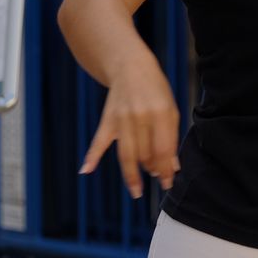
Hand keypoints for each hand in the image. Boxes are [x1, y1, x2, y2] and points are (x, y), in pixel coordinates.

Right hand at [79, 53, 180, 197]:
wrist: (130, 66)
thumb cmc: (155, 89)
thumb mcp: (170, 108)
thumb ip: (171, 136)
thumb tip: (172, 166)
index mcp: (160, 112)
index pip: (163, 149)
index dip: (166, 169)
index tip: (168, 183)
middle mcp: (140, 116)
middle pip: (145, 154)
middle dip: (152, 170)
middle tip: (157, 178)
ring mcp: (121, 119)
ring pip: (126, 154)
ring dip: (131, 175)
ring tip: (136, 190)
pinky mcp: (107, 120)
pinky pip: (99, 141)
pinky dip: (92, 155)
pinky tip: (86, 170)